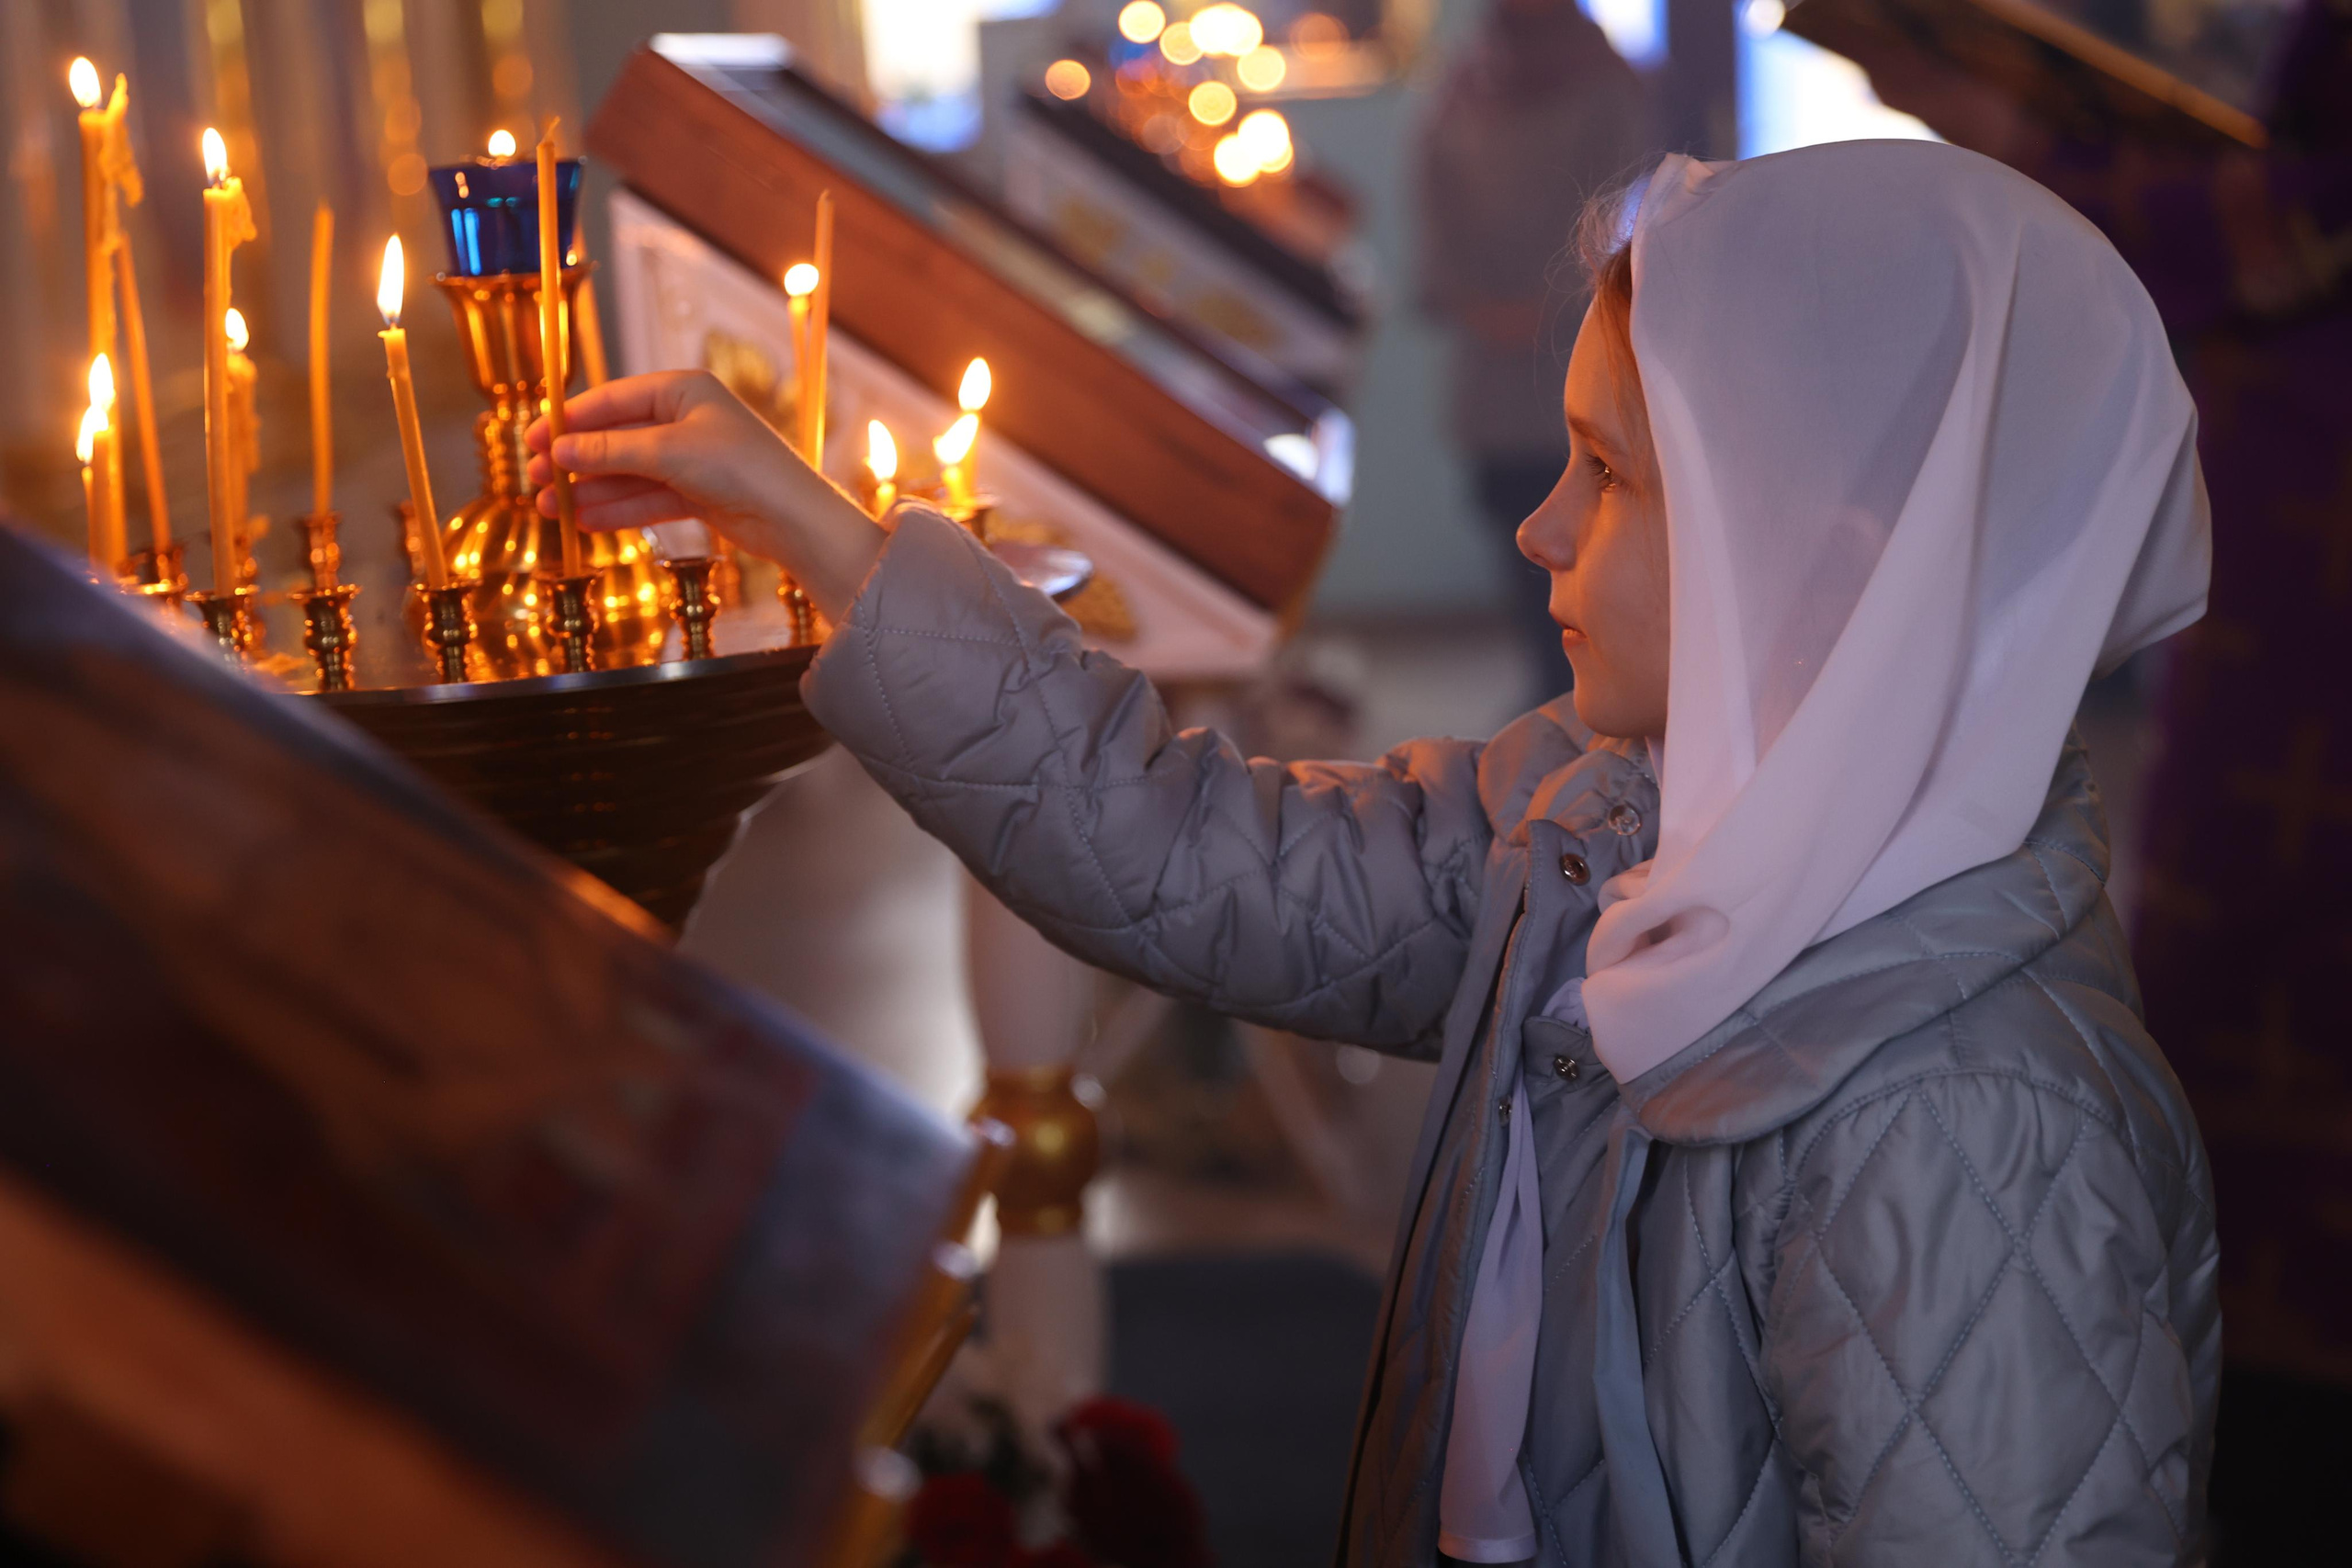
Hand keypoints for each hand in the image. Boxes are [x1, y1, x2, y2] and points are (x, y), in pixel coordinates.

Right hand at [524, 370, 883, 618]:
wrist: (793, 519)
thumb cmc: (741, 468)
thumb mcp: (668, 452)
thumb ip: (612, 450)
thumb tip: (561, 449)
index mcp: (683, 389)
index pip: (613, 400)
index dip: (570, 420)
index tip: (533, 439)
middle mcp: (686, 419)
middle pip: (616, 438)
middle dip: (576, 461)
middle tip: (535, 480)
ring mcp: (691, 459)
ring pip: (628, 473)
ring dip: (589, 490)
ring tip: (549, 509)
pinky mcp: (698, 494)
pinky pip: (647, 498)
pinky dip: (618, 510)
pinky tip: (585, 522)